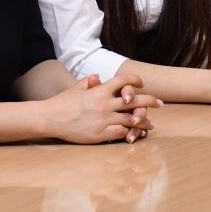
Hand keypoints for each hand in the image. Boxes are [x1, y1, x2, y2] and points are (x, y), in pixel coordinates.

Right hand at [44, 74, 161, 143]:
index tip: (142, 82)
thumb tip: (98, 76)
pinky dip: (129, 133)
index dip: (135, 80)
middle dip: (150, 101)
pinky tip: (135, 135)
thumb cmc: (62, 102)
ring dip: (143, 121)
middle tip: (160, 103)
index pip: (124, 81)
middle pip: (135, 101)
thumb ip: (89, 82)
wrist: (51, 118)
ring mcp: (104, 119)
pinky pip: (121, 133)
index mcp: (100, 90)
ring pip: (131, 120)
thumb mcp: (76, 88)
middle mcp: (105, 104)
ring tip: (151, 125)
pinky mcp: (101, 134)